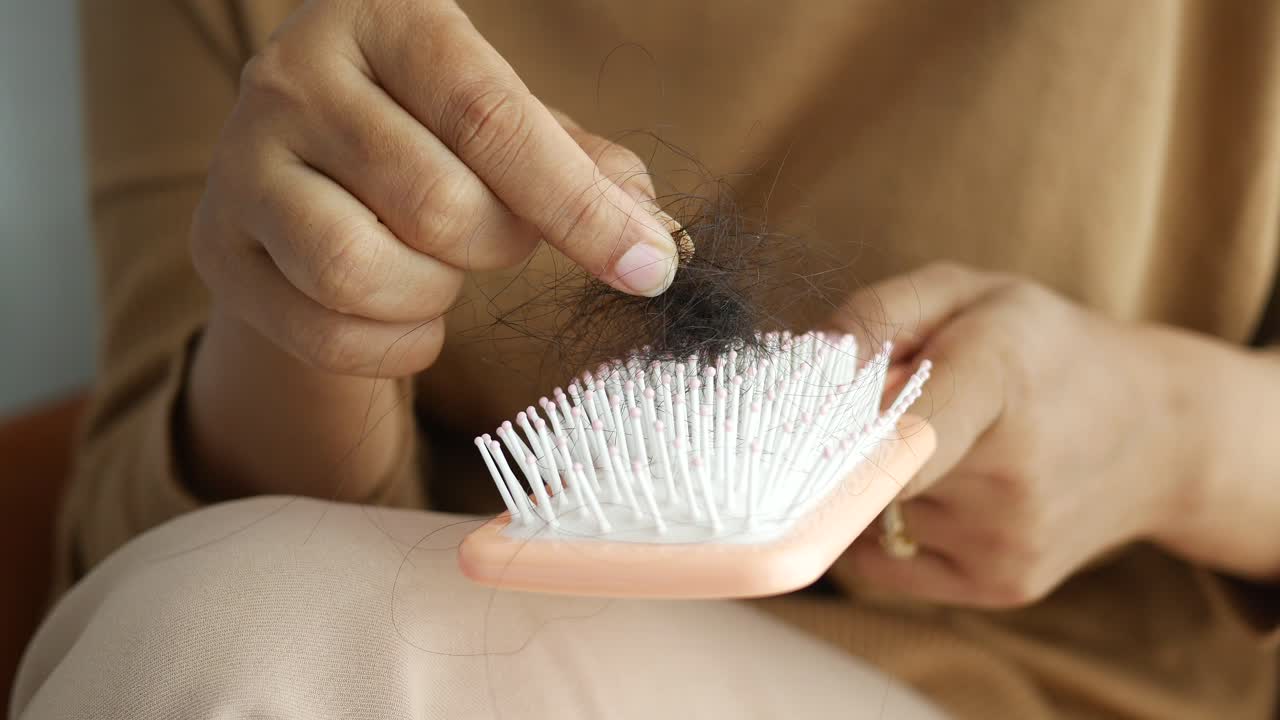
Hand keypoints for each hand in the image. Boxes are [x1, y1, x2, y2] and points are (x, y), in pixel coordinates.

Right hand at [190, 0, 678, 377]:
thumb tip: (657, 241)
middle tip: (502, 235)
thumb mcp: (508, 122)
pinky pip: (325, 330)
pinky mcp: (217, 248)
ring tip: (441, 266)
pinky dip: (394, 343)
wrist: (310, 164)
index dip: (578, 206)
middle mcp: (293, 76)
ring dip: (433, 294)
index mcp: (384, 16)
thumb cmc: (431, 132)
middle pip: (435, 205)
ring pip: (360, 271)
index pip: (491, 117)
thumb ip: (584, 169)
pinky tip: (404, 307)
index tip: (646, 267)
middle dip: (499, 246)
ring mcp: (240, 163)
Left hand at [831, 263, 1189, 606]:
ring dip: (877, 481)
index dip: (832, 431)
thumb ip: (877, 315)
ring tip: (944, 446)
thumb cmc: (1046, 349)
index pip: (897, 431)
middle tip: (893, 405)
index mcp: (998, 378)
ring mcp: (1007, 540)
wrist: (1160, 432)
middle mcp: (1009, 473)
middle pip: (864, 465)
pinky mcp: (1003, 585)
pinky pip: (884, 561)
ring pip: (871, 514)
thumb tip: (804, 366)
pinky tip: (941, 490)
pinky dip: (886, 526)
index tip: (799, 424)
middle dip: (851, 437)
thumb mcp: (969, 294)